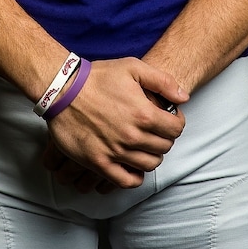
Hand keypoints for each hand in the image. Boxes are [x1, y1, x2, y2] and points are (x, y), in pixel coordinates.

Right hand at [44, 57, 187, 189]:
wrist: (63, 90)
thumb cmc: (98, 77)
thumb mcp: (133, 67)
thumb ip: (162, 81)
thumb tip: (184, 97)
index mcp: (144, 114)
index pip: (176, 129)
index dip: (176, 121)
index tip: (169, 117)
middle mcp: (133, 137)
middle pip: (164, 147)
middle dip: (164, 137)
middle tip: (155, 129)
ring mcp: (116, 152)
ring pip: (149, 164)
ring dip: (152, 155)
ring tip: (144, 144)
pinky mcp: (99, 163)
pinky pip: (126, 181)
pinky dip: (135, 177)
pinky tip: (133, 165)